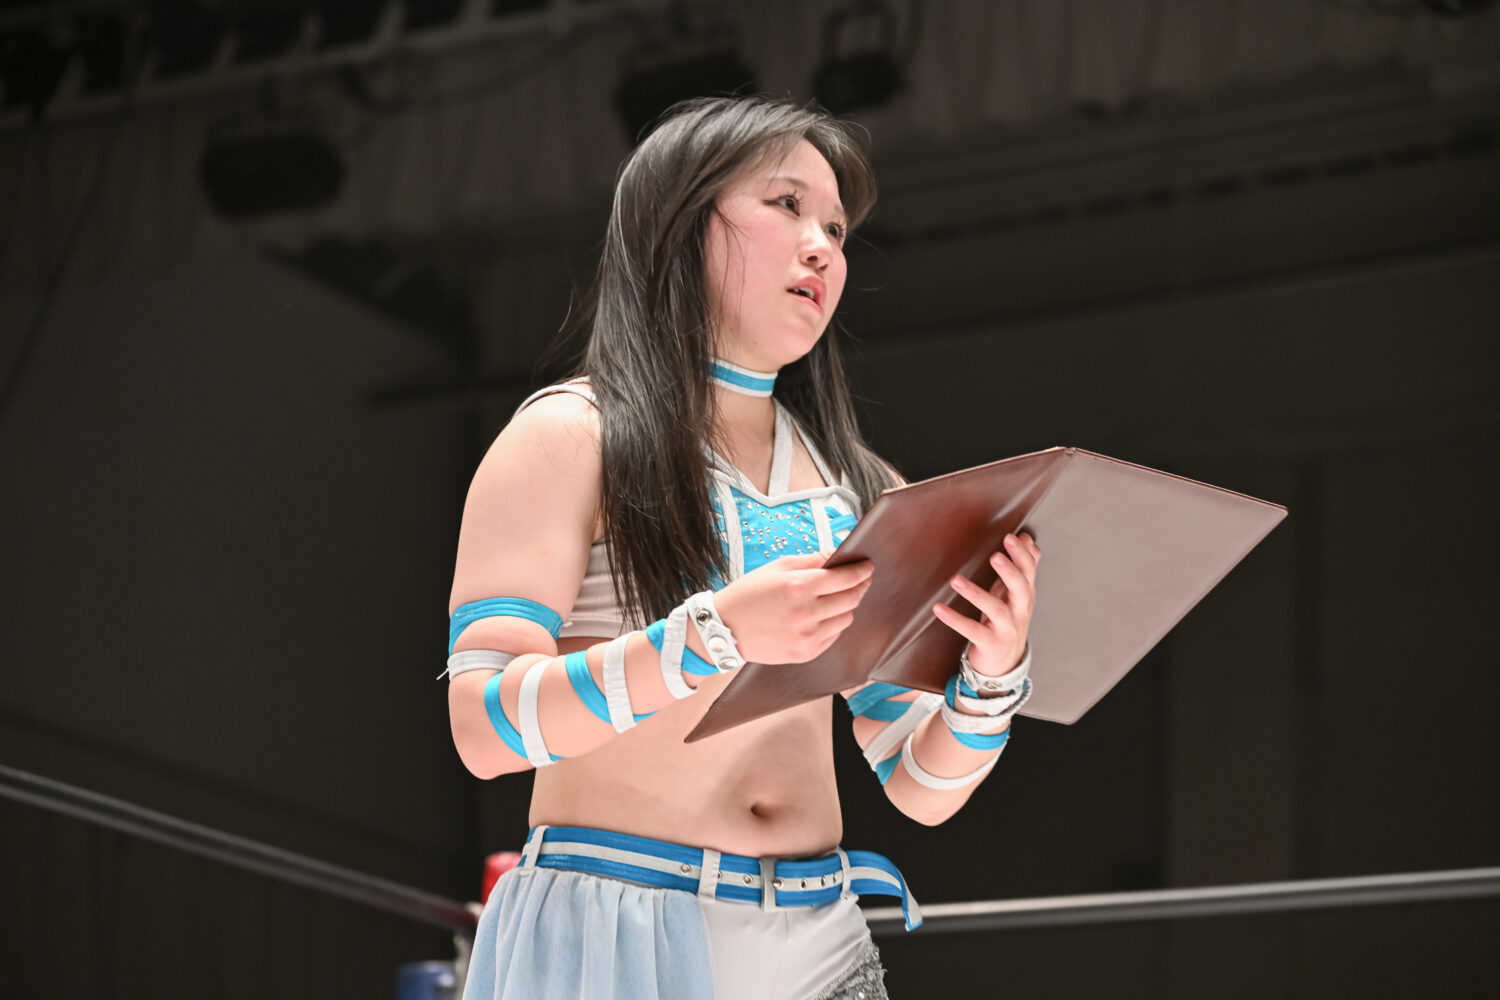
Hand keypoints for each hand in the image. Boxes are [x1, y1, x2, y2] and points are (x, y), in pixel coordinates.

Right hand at [713, 551, 873, 664]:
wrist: (724, 629)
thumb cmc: (748, 594)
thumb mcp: (778, 567)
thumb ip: (812, 560)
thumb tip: (838, 553)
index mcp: (799, 586)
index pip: (846, 578)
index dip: (861, 571)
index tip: (866, 567)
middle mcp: (806, 612)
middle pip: (851, 598)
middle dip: (858, 587)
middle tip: (857, 580)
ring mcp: (807, 636)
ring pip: (846, 618)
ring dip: (845, 607)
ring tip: (832, 600)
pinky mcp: (805, 653)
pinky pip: (833, 636)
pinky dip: (832, 625)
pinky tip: (819, 617)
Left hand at [933, 532, 1039, 675]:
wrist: (1005, 664)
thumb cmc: (1007, 620)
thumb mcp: (1015, 594)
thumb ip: (1022, 567)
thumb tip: (1027, 538)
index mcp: (1025, 596)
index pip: (1029, 572)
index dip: (1022, 555)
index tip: (1011, 537)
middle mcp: (1019, 611)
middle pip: (1021, 588)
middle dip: (1010, 571)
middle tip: (995, 555)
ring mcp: (1006, 629)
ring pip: (996, 610)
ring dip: (976, 594)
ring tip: (956, 580)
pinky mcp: (989, 644)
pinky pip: (972, 631)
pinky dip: (955, 620)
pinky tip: (939, 609)